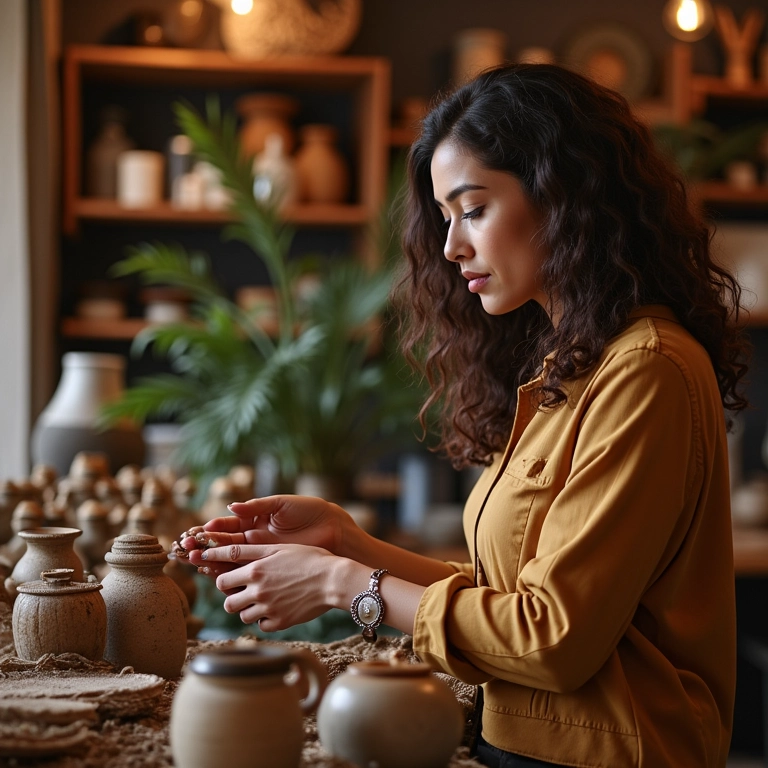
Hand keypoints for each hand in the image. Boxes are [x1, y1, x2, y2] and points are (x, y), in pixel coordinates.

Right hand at [181, 495, 353, 563]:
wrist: (333, 529)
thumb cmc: (309, 512)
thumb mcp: (281, 504)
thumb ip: (256, 506)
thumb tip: (231, 506)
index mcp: (255, 521)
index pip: (226, 527)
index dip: (209, 531)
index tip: (194, 534)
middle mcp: (254, 540)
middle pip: (223, 546)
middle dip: (204, 548)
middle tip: (187, 552)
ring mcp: (262, 556)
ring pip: (230, 562)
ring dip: (212, 563)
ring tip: (197, 563)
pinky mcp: (271, 569)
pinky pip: (246, 574)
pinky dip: (230, 575)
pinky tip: (217, 575)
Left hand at [199, 541, 341, 630]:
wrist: (333, 580)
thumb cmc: (309, 558)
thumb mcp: (278, 548)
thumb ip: (250, 551)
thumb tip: (224, 551)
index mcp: (256, 570)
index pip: (222, 579)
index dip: (218, 578)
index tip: (216, 578)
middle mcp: (258, 591)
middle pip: (227, 602)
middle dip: (233, 596)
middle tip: (244, 590)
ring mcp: (268, 609)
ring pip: (243, 616)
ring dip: (248, 608)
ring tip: (263, 598)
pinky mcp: (280, 623)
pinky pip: (261, 626)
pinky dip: (265, 619)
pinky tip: (276, 607)